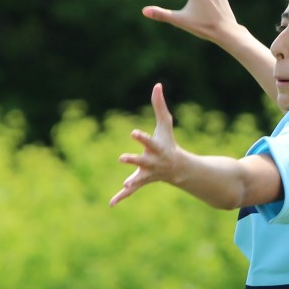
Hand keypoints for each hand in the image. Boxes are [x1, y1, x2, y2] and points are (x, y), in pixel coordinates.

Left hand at [110, 83, 182, 205]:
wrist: (177, 168)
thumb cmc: (168, 143)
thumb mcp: (165, 125)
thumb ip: (159, 106)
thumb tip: (157, 85)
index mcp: (156, 148)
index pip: (148, 142)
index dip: (141, 137)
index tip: (133, 132)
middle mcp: (152, 162)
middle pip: (142, 161)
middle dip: (133, 160)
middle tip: (122, 158)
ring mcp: (147, 173)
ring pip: (138, 178)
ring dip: (132, 182)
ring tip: (125, 184)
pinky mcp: (141, 181)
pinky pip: (131, 191)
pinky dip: (122, 197)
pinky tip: (112, 204)